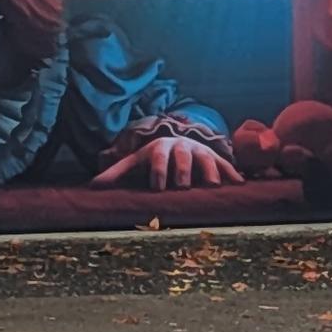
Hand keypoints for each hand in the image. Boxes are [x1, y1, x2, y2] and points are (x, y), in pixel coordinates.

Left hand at [98, 135, 240, 189]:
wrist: (178, 142)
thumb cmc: (153, 159)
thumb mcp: (134, 162)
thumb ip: (116, 173)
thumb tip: (92, 186)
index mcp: (160, 148)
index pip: (158, 159)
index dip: (158, 172)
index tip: (158, 189)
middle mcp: (181, 147)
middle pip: (183, 158)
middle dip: (183, 171)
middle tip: (183, 186)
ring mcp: (200, 151)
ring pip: (206, 158)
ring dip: (210, 171)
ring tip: (212, 186)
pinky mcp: (214, 157)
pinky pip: (225, 163)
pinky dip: (231, 173)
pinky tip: (239, 184)